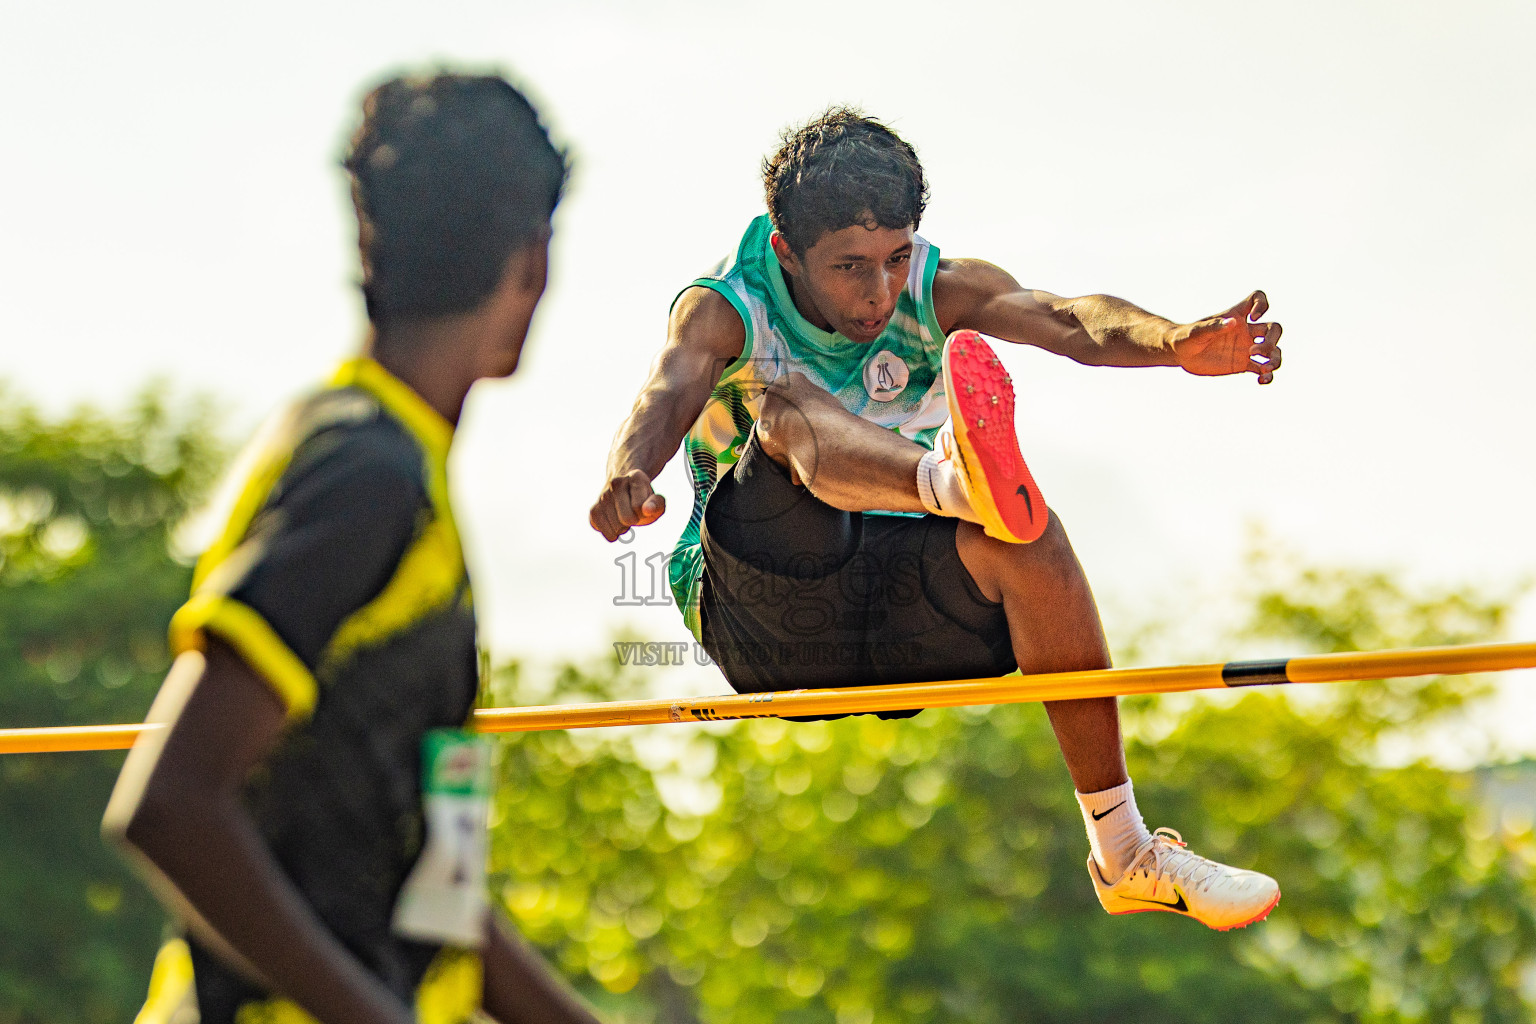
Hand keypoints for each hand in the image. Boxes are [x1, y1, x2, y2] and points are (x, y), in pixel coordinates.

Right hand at [589, 469, 664, 541]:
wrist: (625, 492)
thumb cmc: (644, 500)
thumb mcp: (656, 501)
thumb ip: (657, 504)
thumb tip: (647, 510)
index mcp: (635, 477)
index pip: (639, 506)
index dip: (645, 512)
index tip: (644, 506)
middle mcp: (616, 483)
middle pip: (627, 518)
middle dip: (634, 520)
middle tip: (634, 513)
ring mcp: (602, 496)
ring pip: (616, 527)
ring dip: (623, 528)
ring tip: (624, 516)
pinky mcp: (594, 510)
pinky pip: (604, 530)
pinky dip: (611, 533)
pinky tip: (615, 524)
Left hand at [1168, 290, 1282, 383]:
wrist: (1181, 355)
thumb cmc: (1186, 337)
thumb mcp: (1196, 331)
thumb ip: (1213, 326)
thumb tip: (1232, 322)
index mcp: (1236, 316)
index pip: (1257, 298)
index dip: (1262, 304)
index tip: (1253, 317)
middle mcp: (1245, 330)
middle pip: (1273, 329)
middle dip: (1271, 341)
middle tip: (1254, 352)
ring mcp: (1246, 348)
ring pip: (1273, 351)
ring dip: (1275, 359)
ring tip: (1265, 369)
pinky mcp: (1243, 364)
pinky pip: (1262, 369)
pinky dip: (1267, 375)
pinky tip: (1262, 380)